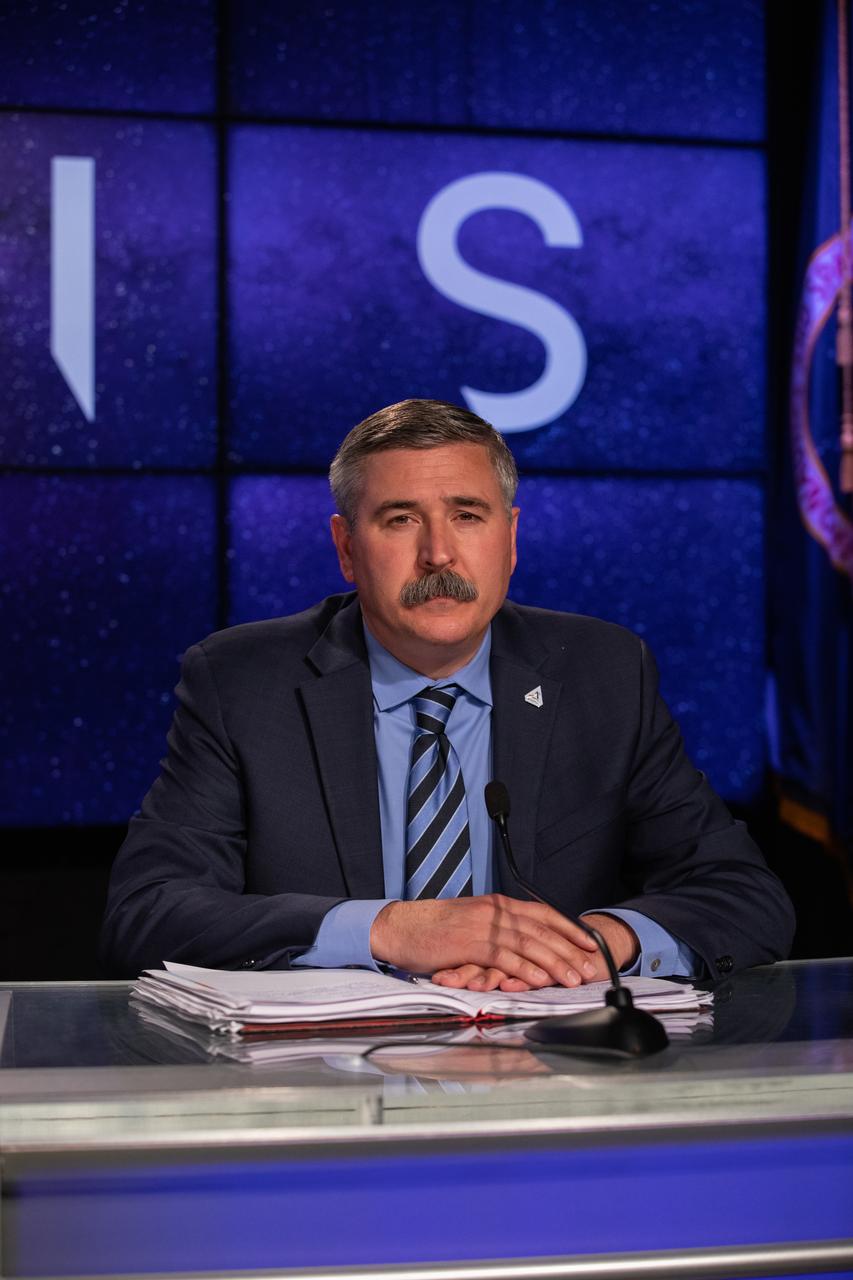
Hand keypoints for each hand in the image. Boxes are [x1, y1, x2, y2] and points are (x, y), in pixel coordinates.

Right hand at [429, 911, 640, 991]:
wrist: (401, 927)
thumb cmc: (435, 929)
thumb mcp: (472, 921)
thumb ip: (498, 929)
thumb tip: (523, 943)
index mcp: (498, 905)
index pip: (543, 913)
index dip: (570, 927)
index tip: (591, 942)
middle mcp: (495, 912)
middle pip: (542, 930)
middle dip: (570, 949)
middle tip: (591, 967)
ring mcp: (483, 926)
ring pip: (528, 944)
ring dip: (555, 962)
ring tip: (574, 977)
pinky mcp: (469, 944)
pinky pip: (504, 957)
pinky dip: (525, 969)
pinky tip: (541, 980)